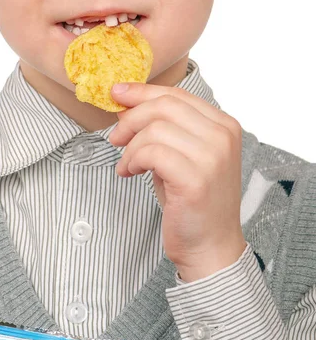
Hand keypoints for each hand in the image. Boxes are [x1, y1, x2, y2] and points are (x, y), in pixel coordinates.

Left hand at [108, 82, 246, 281]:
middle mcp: (222, 136)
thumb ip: (161, 127)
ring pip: (155, 128)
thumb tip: (126, 103)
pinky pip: (152, 153)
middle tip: (115, 137)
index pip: (177, 94)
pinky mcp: (196, 178)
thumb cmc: (192, 201)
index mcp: (223, 125)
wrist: (211, 247)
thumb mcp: (180, 154)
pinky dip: (133, 160)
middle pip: (165, 105)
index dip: (143, 92)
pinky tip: (130, 173)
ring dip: (131, 146)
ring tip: (127, 165)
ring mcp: (212, 156)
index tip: (117, 93)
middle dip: (132, 117)